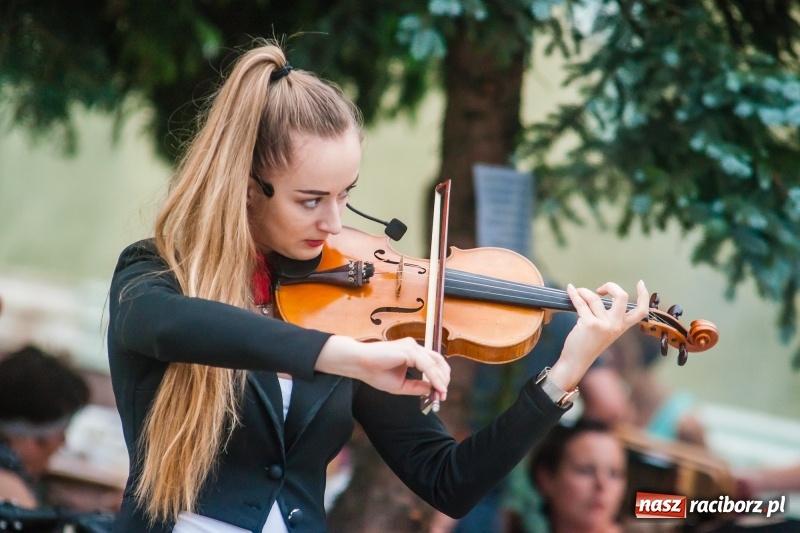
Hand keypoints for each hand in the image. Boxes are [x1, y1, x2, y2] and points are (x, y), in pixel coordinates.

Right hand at [316, 336, 449, 399]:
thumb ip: (416, 386)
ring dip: (441, 380)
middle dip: (444, 379)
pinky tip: (437, 388)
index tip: (440, 395)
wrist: (359, 364)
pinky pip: (427, 366)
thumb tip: (433, 390)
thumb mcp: (400, 385)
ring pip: (435, 363)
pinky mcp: (409, 350)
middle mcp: (414, 347)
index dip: (440, 378)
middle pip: (439, 361)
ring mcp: (412, 347)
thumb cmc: (374, 372)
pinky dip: (434, 378)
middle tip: (442, 396)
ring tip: (441, 394)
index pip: (434, 363)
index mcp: (412, 353)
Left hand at [549, 280, 648, 390]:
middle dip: (611, 286)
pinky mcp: (590, 324)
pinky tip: (570, 290)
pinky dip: (574, 294)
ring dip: (583, 292)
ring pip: (595, 297)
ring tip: (577, 293)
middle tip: (600, 289)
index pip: (641, 311)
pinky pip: (581, 303)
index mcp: (622, 327)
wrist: (576, 361)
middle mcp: (616, 325)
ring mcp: (604, 325)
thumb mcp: (604, 332)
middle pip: (622, 296)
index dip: (643, 295)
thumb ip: (608, 317)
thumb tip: (598, 295)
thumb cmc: (587, 345)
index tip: (640, 283)